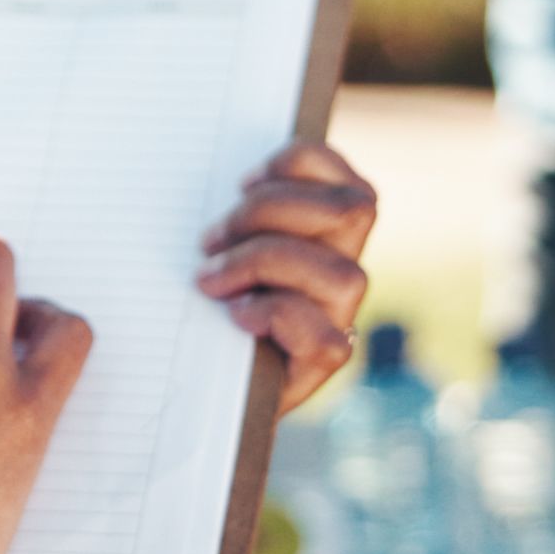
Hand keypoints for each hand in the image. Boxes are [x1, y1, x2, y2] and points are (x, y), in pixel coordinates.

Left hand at [194, 142, 376, 403]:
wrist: (201, 388)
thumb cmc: (204, 306)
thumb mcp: (220, 249)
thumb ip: (237, 214)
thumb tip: (216, 174)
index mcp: (330, 234)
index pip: (352, 184)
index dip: (302, 165)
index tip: (242, 181)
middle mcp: (343, 271)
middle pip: (353, 212)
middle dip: (270, 210)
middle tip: (211, 238)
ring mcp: (341, 316)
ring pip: (343, 273)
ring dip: (263, 263)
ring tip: (212, 279)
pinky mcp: (326, 360)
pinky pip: (323, 333)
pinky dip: (273, 314)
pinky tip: (236, 316)